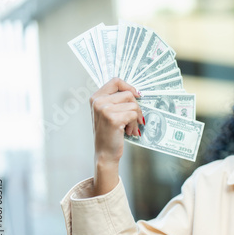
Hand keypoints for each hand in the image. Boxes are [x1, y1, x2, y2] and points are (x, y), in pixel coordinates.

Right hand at [89, 78, 143, 194]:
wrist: (104, 153)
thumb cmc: (109, 133)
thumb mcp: (108, 113)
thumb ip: (116, 100)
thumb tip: (136, 92)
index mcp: (96, 98)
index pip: (115, 81)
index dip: (129, 86)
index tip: (137, 95)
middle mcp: (98, 101)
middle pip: (128, 94)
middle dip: (135, 107)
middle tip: (134, 119)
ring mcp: (104, 109)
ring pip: (133, 105)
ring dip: (136, 117)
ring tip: (129, 127)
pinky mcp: (113, 118)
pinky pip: (133, 115)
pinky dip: (134, 124)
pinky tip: (129, 131)